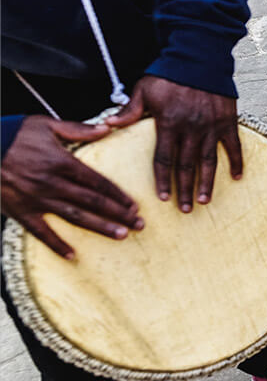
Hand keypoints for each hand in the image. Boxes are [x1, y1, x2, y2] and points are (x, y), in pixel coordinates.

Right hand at [0, 116, 142, 258]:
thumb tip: (107, 128)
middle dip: (119, 214)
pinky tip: (72, 255)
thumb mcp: (45, 125)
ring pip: (75, 217)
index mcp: (62, 162)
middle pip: (93, 202)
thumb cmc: (11, 133)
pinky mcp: (20, 211)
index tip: (135, 206)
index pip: (98, 182)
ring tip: (121, 235)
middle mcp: (52, 183)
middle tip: (139, 225)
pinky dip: (56, 244)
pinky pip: (41, 231)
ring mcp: (36, 199)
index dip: (118, 195)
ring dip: (100, 227)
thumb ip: (78, 129)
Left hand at [106, 75, 242, 211]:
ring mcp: (211, 126)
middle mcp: (191, 128)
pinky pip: (233, 146)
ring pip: (208, 161)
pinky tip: (237, 177)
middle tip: (184, 209)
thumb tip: (108, 124)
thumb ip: (129, 110)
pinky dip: (236, 162)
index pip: (164, 158)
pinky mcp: (228, 121)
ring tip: (204, 200)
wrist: (200, 56)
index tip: (163, 198)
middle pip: (186, 166)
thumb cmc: (169, 73)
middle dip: (184, 189)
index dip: (163, 180)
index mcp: (168, 123)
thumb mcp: (143, 88)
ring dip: (206, 183)